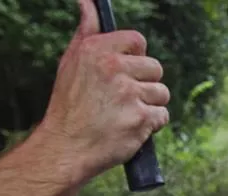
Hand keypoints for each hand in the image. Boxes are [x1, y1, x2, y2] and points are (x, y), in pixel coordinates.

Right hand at [35, 0, 170, 184]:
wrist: (65, 148)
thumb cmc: (69, 105)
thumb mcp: (71, 62)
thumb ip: (87, 30)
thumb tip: (87, 1)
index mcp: (96, 50)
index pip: (138, 41)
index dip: (136, 58)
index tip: (126, 72)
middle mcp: (113, 68)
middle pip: (155, 68)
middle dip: (145, 84)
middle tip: (123, 99)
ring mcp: (128, 94)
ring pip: (161, 93)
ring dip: (149, 105)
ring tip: (125, 114)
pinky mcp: (141, 118)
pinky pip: (162, 115)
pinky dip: (151, 124)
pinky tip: (131, 127)